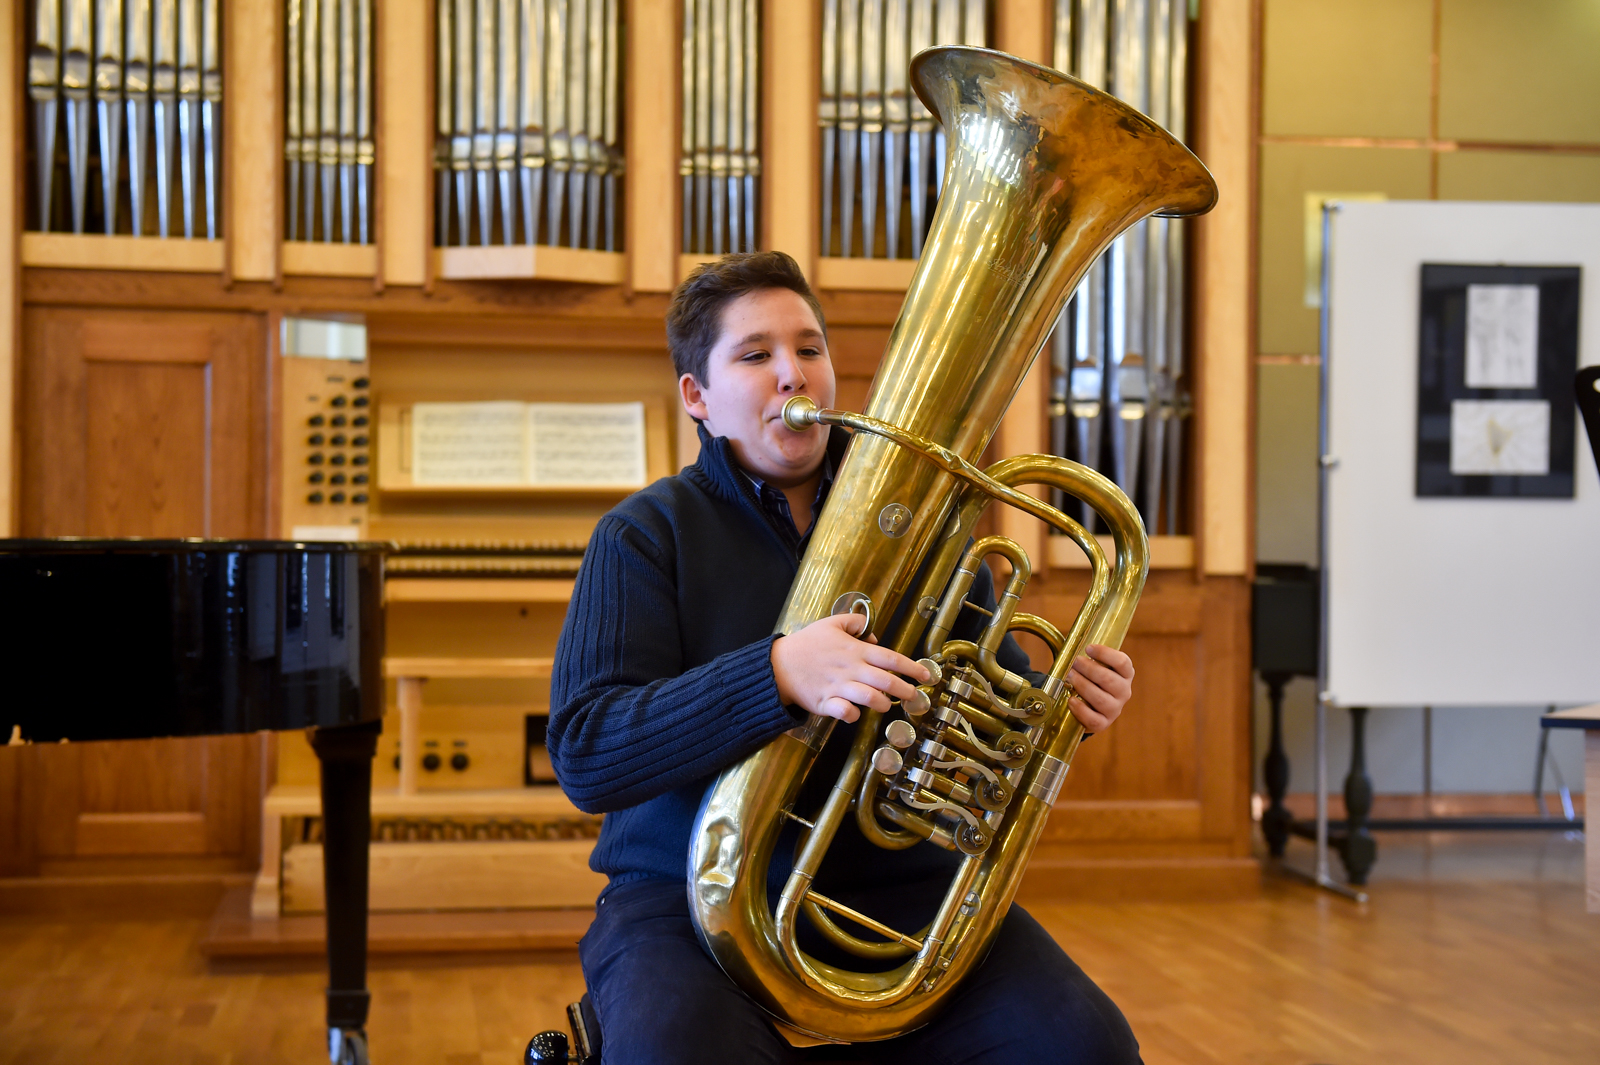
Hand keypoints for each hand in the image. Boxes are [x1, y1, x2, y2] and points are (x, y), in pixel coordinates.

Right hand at [771, 613, 931, 722]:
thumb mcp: (830, 623)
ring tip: (886, 704)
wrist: (777, 665)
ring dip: (882, 703)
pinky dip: (853, 715)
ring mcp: (838, 687)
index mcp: (854, 650)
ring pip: (869, 697)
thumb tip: (872, 634)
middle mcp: (850, 669)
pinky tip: (855, 714)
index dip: (911, 666)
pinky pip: (844, 712)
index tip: (926, 675)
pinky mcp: (825, 702)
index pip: (890, 657)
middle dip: (905, 689)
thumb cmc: (805, 645)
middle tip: (915, 696)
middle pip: (885, 680)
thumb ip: (854, 623)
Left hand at [1065, 644, 1133, 732]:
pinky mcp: (1104, 723)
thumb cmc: (1093, 681)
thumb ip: (1091, 657)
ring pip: (1100, 698)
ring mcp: (1115, 709)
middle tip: (1074, 662)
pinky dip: (1080, 709)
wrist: (1091, 707)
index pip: (1122, 662)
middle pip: (1108, 679)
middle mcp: (1124, 692)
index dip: (1105, 653)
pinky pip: (1094, 719)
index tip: (1088, 648)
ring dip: (1082, 686)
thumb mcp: (1097, 667)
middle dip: (1088, 669)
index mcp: (1125, 674)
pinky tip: (1071, 700)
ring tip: (1069, 677)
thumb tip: (1072, 646)